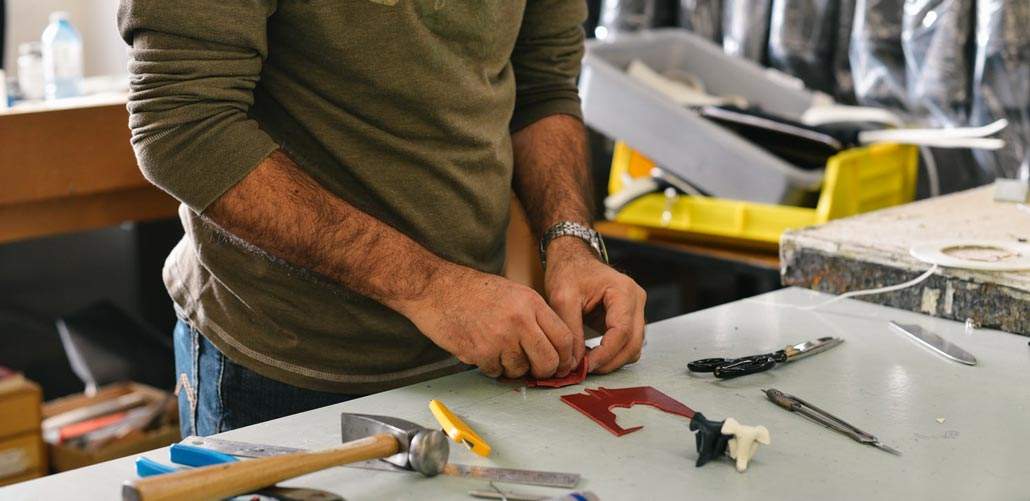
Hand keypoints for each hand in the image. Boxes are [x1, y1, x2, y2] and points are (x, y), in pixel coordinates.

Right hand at [400, 266, 575, 378]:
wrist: (435, 289)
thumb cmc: (473, 291)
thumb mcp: (514, 293)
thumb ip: (535, 317)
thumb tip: (555, 348)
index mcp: (531, 303)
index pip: (564, 338)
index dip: (567, 357)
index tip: (563, 365)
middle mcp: (519, 321)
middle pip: (549, 361)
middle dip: (546, 371)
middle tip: (538, 370)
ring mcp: (500, 338)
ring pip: (521, 370)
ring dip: (513, 368)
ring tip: (500, 350)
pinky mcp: (480, 353)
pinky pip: (497, 373)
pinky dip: (492, 367)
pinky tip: (483, 350)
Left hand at [544, 238, 645, 373]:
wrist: (572, 259)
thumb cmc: (568, 272)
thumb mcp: (562, 298)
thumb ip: (570, 330)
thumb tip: (574, 362)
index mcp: (623, 291)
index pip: (621, 332)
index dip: (605, 354)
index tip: (585, 366)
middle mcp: (636, 300)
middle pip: (633, 344)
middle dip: (610, 362)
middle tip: (585, 370)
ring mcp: (636, 310)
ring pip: (634, 348)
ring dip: (612, 360)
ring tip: (586, 363)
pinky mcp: (630, 319)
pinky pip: (628, 344)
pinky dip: (613, 354)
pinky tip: (592, 355)